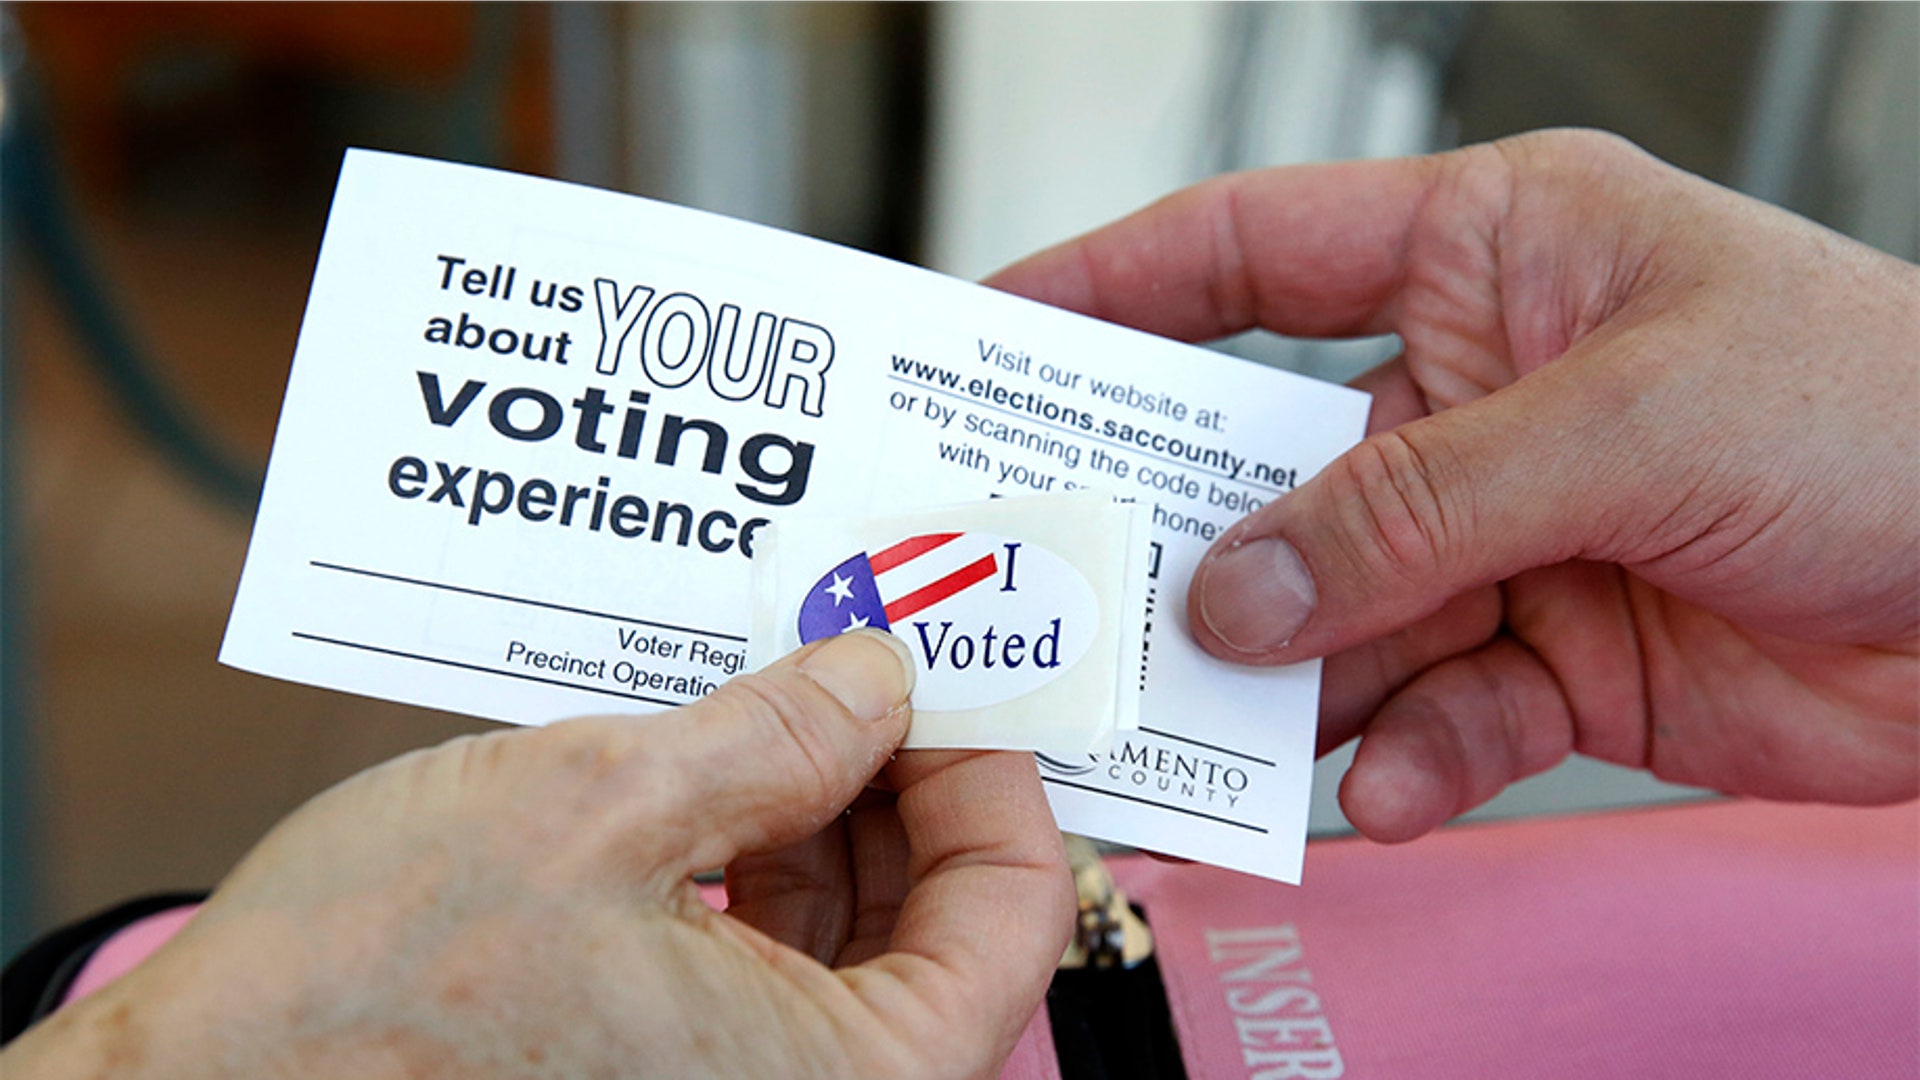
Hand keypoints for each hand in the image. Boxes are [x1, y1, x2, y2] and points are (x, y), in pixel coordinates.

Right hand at [5, 631, 1072, 1077]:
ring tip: (769, 685)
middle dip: (897, 769)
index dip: (988, 765)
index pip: (1015, 911)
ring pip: (843, 932)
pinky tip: (703, 759)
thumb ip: (778, 736)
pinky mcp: (662, 1070)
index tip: (944, 666)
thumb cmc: (377, 1002)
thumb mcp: (603, 809)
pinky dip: (747, 852)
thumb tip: (877, 674)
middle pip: (935, 917)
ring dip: (817, 801)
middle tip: (855, 649)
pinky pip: (757, 955)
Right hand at [989, 129, 1918, 840]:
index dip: (1116, 287)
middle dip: (1188, 536)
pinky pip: (1430, 714)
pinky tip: (1401, 785)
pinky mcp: (1549, 655)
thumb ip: (1415, 508)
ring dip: (1291, 678)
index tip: (1004, 338)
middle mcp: (1481, 392)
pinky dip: (1407, 758)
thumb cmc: (1896, 415)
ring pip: (1335, 611)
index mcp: (1492, 259)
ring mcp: (1507, 532)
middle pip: (1271, 462)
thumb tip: (1242, 588)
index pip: (1256, 252)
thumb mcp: (1631, 422)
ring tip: (1230, 727)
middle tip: (1085, 590)